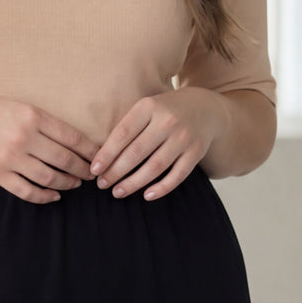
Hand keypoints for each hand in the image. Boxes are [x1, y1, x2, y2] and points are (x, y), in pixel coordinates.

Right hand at [0, 95, 101, 203]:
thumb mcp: (21, 107)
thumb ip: (45, 123)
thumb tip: (74, 142)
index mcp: (33, 116)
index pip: (72, 137)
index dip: (90, 151)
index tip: (99, 158)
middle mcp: (24, 137)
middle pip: (64, 160)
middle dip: (82, 170)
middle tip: (91, 175)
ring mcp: (10, 157)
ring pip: (49, 177)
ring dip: (66, 183)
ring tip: (75, 184)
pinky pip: (27, 190)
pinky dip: (44, 196)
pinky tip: (53, 196)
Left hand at [89, 88, 226, 199]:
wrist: (206, 108)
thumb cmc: (166, 112)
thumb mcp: (147, 109)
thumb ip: (128, 126)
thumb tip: (101, 158)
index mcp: (149, 107)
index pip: (122, 134)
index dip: (106, 154)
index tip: (94, 170)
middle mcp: (168, 121)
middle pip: (136, 152)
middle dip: (116, 172)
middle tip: (102, 184)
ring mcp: (183, 137)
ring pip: (155, 167)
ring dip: (133, 183)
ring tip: (118, 192)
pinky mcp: (196, 152)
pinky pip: (177, 175)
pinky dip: (161, 188)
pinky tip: (146, 196)